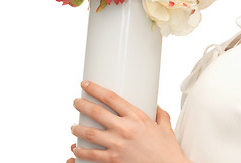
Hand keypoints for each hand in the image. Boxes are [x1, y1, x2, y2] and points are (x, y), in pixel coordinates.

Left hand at [69, 81, 187, 162]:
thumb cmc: (167, 150)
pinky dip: (80, 151)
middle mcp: (125, 129)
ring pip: (89, 133)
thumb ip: (159, 114)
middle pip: (96, 112)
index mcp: (137, 116)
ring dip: (77, 129)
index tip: (86, 84)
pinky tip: (76, 148)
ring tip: (73, 126)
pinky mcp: (113, 161)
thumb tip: (155, 106)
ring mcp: (117, 145)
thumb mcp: (165, 127)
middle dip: (82, 105)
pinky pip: (90, 155)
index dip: (95, 89)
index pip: (111, 97)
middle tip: (76, 102)